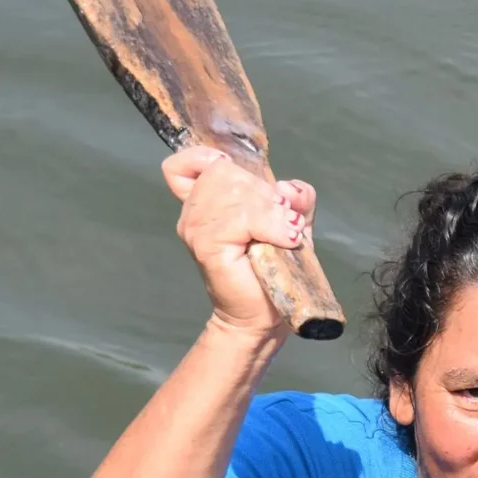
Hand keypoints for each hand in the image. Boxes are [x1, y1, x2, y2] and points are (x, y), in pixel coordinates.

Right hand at [160, 146, 315, 342]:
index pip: (182, 165)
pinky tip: (284, 239)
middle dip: (261, 191)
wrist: (264, 316)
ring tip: (283, 234)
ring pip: (234, 190)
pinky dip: (270, 225)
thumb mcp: (290, 224)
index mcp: (204, 204)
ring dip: (270, 209)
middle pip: (223, 172)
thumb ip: (295, 200)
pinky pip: (241, 217)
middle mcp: (193, 214)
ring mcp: (196, 229)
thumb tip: (290, 188)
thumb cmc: (273, 270)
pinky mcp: (207, 246)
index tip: (242, 182)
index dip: (209, 160)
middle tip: (279, 222)